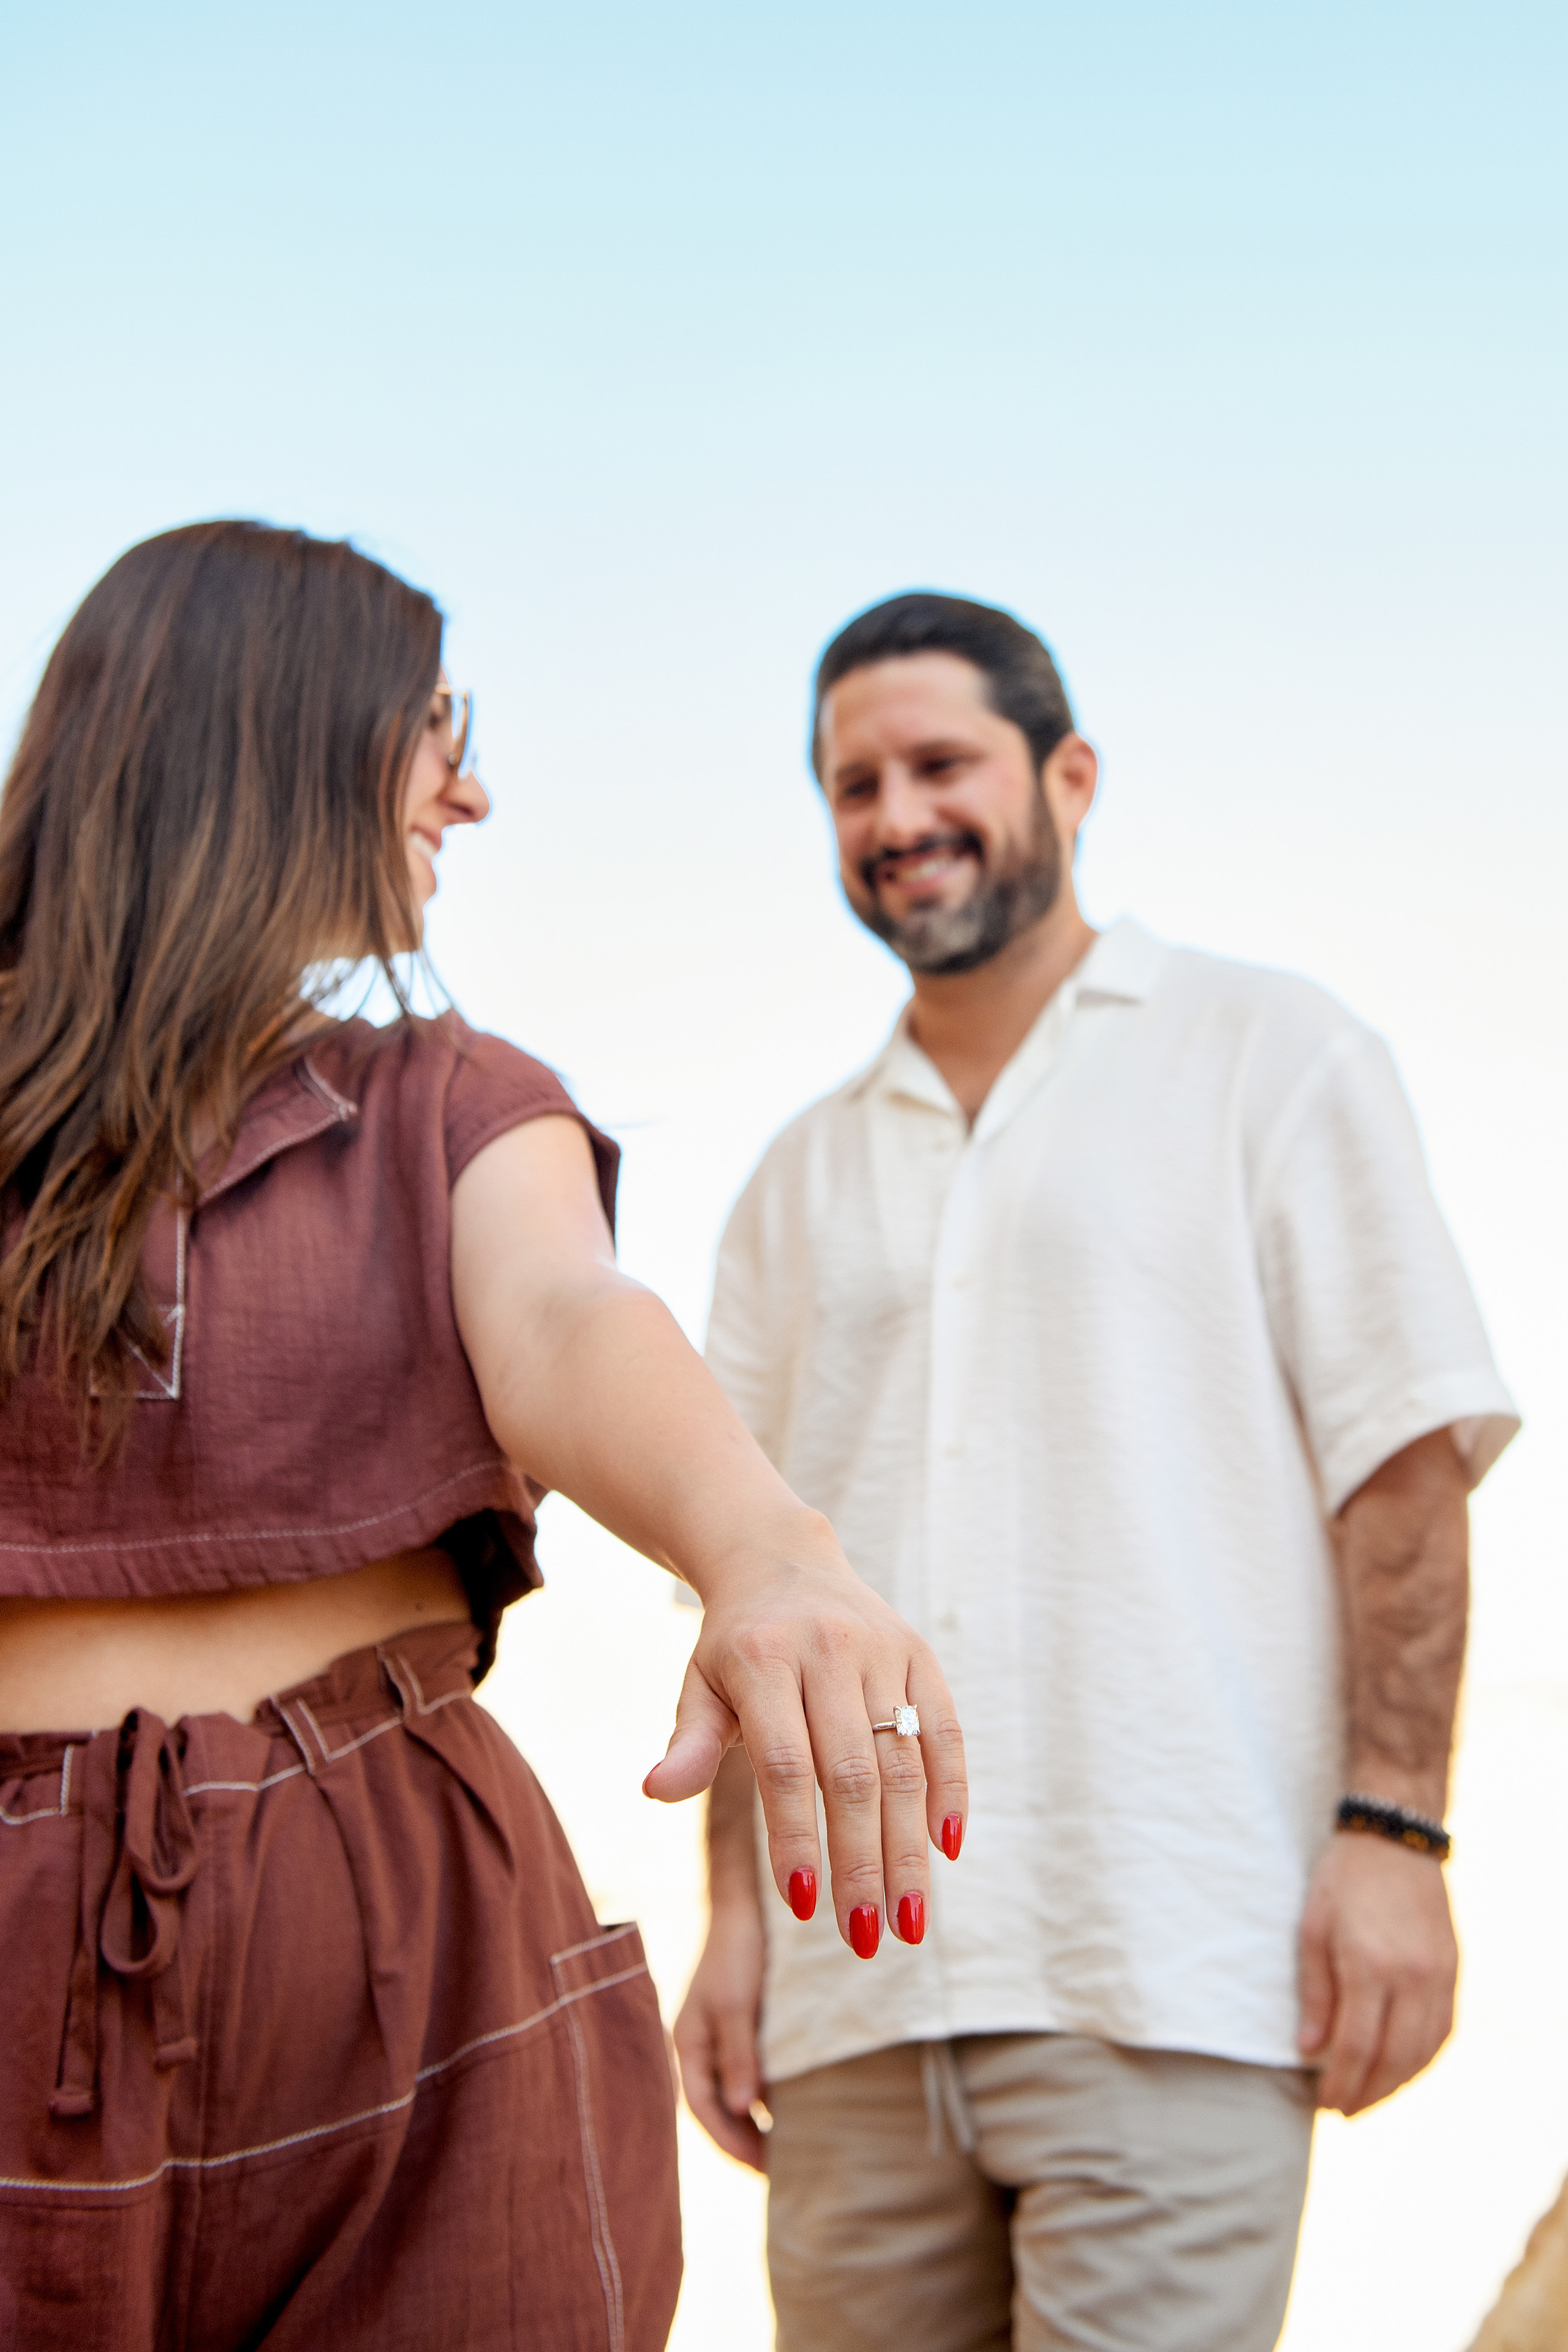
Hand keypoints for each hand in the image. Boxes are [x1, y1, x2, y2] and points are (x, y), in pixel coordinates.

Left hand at [643, 1513, 967, 1960]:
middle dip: (862, 1864)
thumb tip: (655, 1792)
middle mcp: (827, 1650)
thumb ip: (687, 1741)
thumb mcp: (699, 1685)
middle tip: (867, 1938)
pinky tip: (947, 1849)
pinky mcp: (919, 1651)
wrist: (781, 1558)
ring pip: (904, 1762)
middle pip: (852, 1774)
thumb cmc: (732, 1645)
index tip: (804, 1906)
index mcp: (762, 1660)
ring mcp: (880, 1649)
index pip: (784, 1765)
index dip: (796, 1836)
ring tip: (909, 1920)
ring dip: (909, 1848)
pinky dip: (951, 1790)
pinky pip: (945, 1729)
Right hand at [674, 1899, 767, 2170]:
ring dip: (757, 2124)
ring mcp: (724, 2038)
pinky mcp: (746, 2029)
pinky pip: (753, 2074)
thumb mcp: (735, 2003)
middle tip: (781, 2172)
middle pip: (718, 2109)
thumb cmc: (737, 1950)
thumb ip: (738, 2054)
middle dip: (744, 2142)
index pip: (702, 2108)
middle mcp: (704, 2047)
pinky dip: (768, 2098)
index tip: (762, 2168)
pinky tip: (794, 2109)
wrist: (749, 1905)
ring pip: (736, 2095)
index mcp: (689, 2043)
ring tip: (792, 2150)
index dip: (729, 2142)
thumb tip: (740, 2108)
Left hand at [1297, 1831, 1457, 2113]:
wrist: (1395, 1841)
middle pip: (1394, 2058)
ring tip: (1370, 2098)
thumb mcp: (1312, 1929)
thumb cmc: (1342, 1881)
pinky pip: (1444, 2030)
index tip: (1324, 2103)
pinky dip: (1424, 2058)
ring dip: (1398, 2084)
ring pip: (1424, 2050)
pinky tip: (1403, 2069)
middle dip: (1369, 2093)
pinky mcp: (1453, 1970)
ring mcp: (1439, 1975)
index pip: (1357, 2046)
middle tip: (1345, 2111)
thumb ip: (1315, 1994)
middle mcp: (1412, 1976)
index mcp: (1370, 1965)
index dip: (1341, 2082)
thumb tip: (1311, 2052)